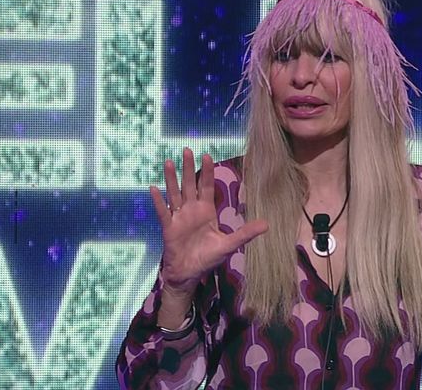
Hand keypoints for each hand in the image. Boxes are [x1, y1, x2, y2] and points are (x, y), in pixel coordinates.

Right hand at [151, 148, 267, 298]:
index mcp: (206, 211)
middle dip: (188, 167)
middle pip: (189, 184)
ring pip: (174, 193)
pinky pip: (163, 211)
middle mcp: (191, 210)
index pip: (206, 186)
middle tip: (187, 149)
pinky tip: (154, 188)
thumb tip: (267, 225)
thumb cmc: (208, 258)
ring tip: (169, 162)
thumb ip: (245, 233)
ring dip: (171, 178)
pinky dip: (159, 201)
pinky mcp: (168, 227)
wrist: (189, 273)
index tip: (207, 156)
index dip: (206, 171)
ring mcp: (178, 217)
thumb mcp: (229, 244)